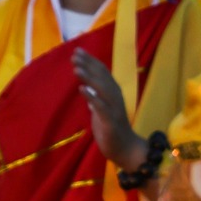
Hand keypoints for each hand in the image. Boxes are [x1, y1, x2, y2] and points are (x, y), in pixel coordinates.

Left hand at [73, 50, 148, 170]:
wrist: (126, 149)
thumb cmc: (112, 128)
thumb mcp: (101, 109)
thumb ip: (96, 96)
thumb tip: (86, 84)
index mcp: (113, 93)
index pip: (102, 73)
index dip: (91, 61)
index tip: (78, 50)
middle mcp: (116, 97)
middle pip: (102, 77)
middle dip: (88, 65)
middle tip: (75, 54)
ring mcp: (114, 109)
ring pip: (102, 89)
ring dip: (89, 77)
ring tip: (76, 68)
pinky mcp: (111, 122)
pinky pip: (101, 107)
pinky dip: (92, 97)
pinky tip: (82, 89)